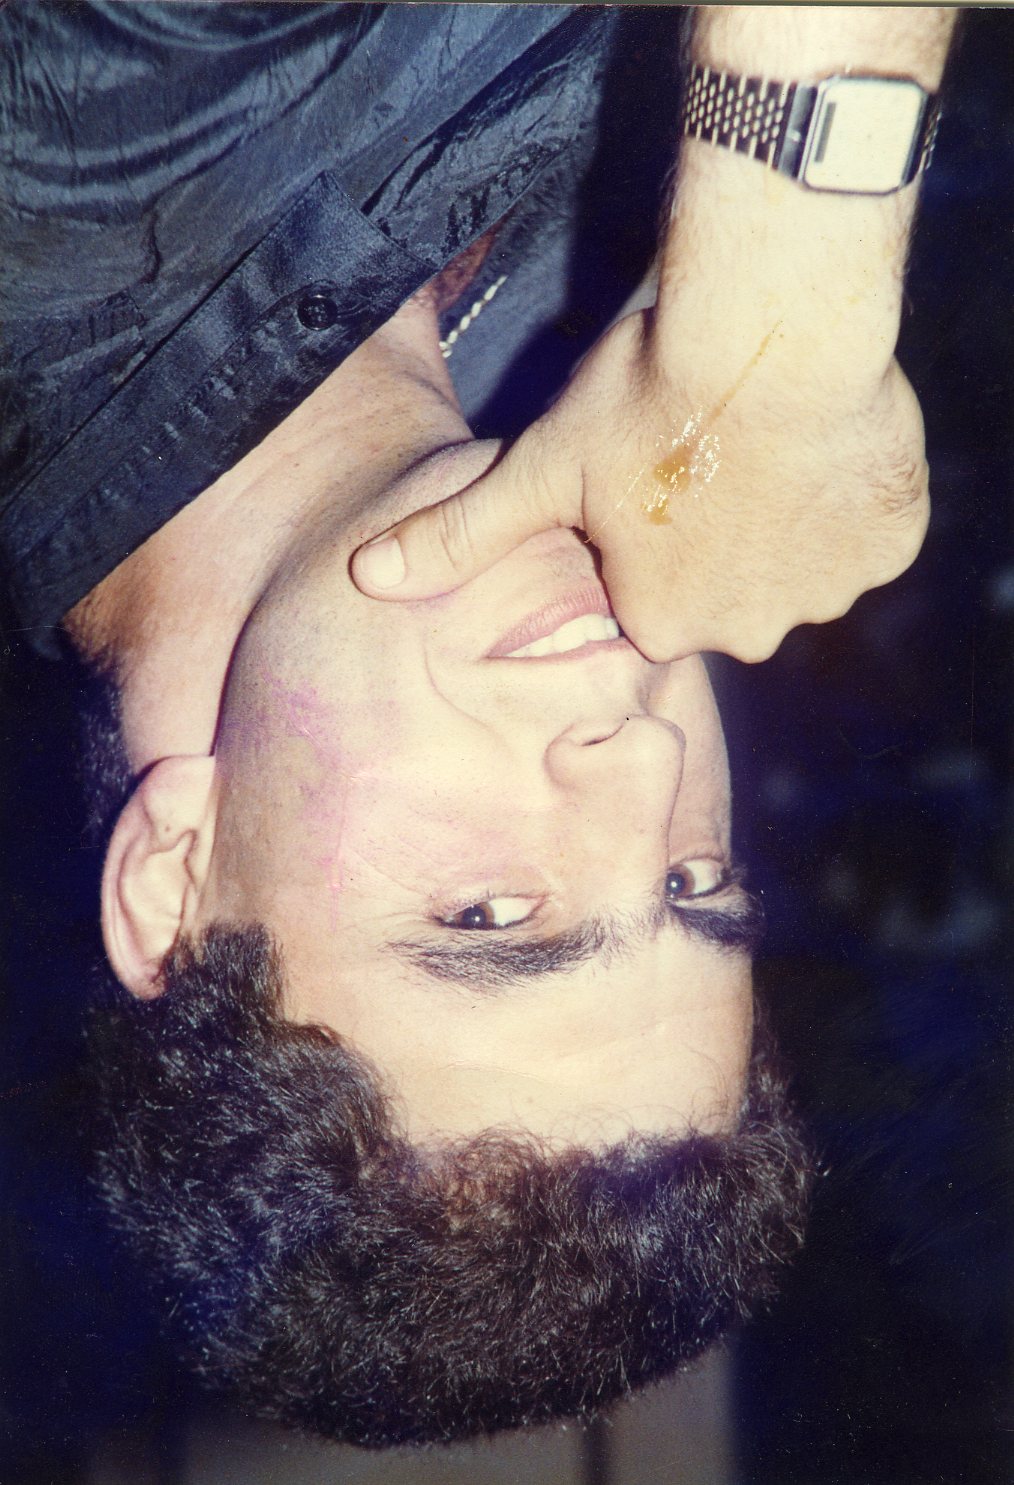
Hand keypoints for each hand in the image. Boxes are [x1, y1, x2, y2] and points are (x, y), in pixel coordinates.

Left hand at [351, 307, 928, 661]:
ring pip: (796, 564)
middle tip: (702, 455)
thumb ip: (458, 535)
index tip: (648, 479)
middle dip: (713, 536)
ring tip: (759, 442)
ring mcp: (825, 591)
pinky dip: (848, 498)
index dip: (645, 535)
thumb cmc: (645, 397)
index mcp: (660, 623)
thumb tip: (365, 577)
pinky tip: (818, 444)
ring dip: (781, 517)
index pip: (649, 598)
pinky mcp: (888, 546)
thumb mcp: (539, 469)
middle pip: (724, 590)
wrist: (773, 324)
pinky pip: (865, 535)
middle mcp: (745, 629)